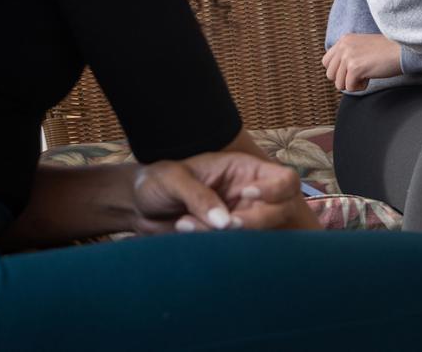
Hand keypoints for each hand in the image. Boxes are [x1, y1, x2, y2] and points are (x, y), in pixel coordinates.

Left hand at [132, 152, 319, 234]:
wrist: (137, 208)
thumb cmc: (157, 182)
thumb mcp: (173, 179)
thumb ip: (198, 196)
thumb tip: (224, 222)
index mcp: (244, 170)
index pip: (284, 179)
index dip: (275, 189)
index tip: (247, 195)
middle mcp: (250, 196)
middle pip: (282, 211)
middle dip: (254, 221)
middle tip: (223, 225)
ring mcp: (242, 220)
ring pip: (259, 236)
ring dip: (228, 238)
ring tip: (187, 226)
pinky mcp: (228, 243)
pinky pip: (239, 251)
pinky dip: (220, 251)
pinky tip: (190, 238)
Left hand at [322, 33, 401, 91]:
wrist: (403, 50)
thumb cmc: (387, 51)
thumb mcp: (362, 46)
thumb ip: (348, 54)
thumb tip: (337, 73)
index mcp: (344, 40)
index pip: (326, 62)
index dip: (338, 71)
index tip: (353, 70)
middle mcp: (343, 46)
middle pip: (330, 74)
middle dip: (344, 79)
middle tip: (361, 74)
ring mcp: (348, 56)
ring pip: (338, 83)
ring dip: (353, 84)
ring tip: (367, 75)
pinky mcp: (355, 67)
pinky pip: (349, 87)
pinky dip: (361, 87)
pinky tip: (370, 77)